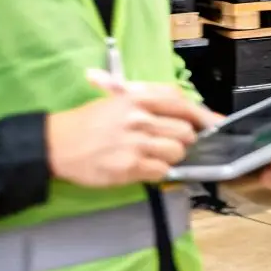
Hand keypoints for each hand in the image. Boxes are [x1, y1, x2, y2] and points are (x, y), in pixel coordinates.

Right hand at [44, 72, 210, 187]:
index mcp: (137, 98)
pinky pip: (162, 172)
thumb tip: (188, 109)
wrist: (56, 145)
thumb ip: (151, 100)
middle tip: (167, 142)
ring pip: (177, 152)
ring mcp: (135, 143)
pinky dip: (157, 172)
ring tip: (152, 155)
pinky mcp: (130, 167)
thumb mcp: (117, 99)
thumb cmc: (88, 122)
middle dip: (182, 139)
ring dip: (170, 157)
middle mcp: (139, 118)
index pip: (182, 104)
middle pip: (185, 131)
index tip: (214, 124)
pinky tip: (142, 167)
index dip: (203, 116)